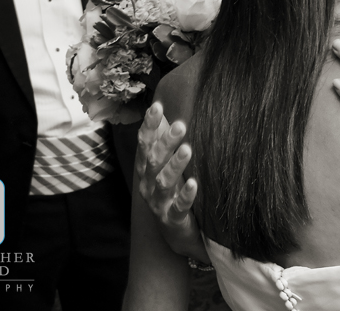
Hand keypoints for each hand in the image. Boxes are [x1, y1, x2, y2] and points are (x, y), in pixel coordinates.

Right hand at [135, 103, 205, 261]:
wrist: (176, 233)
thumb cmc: (173, 190)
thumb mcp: (166, 164)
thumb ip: (164, 139)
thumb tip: (164, 106)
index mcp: (146, 168)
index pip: (145, 143)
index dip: (150, 125)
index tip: (157, 106)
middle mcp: (148, 184)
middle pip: (153, 161)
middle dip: (165, 142)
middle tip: (181, 125)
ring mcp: (159, 203)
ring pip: (164, 183)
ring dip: (175, 166)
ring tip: (187, 150)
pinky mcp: (172, 220)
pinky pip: (178, 207)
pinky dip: (185, 195)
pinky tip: (194, 184)